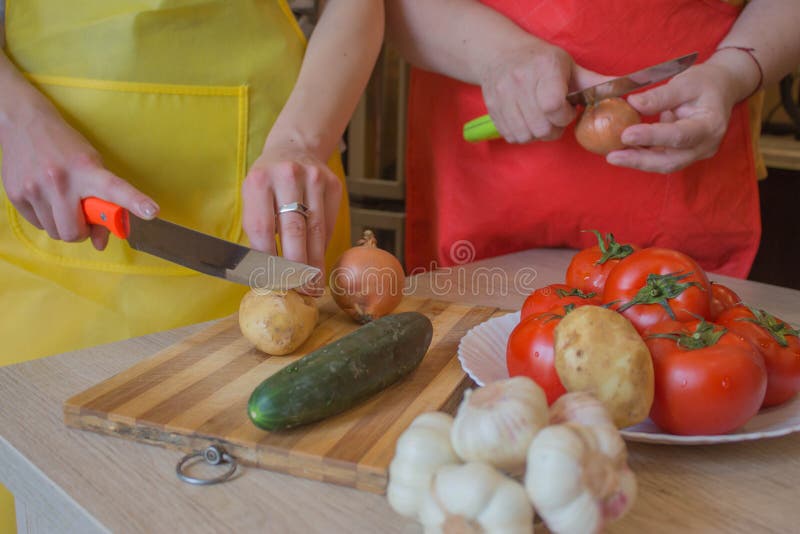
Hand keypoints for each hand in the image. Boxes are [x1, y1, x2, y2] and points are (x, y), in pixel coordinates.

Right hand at [0, 99, 158, 249]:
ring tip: (63, 204)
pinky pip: (38, 225)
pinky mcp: (16, 194)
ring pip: (56, 233)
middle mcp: (59, 180)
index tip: (152, 211)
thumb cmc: (67, 148)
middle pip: (74, 232)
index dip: (134, 201)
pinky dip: (47, 219)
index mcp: (87, 169)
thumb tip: (100, 243)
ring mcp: (34, 188)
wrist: (24, 124)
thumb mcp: (92, 165)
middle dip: (82, 232)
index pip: (114, 188)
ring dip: (64, 226)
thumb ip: (102, 202)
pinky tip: (47, 199)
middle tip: (83, 218)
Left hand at [241, 145, 342, 278]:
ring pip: (316, 230)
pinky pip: (329, 223)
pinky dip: (323, 245)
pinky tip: (319, 261)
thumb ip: (259, 228)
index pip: (263, 228)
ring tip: (313, 285)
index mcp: (259, 180)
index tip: (272, 281)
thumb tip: (267, 271)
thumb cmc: (268, 182)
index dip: (268, 258)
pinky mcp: (334, 184)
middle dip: (296, 266)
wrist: (293, 149)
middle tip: (299, 290)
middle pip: (293, 230)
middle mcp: (288, 176)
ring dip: (315, 262)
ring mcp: (314, 178)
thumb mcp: (254, 196)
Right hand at [479, 41, 608, 142]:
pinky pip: (512, 137)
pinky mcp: (492, 109)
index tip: (566, 111)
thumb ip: (596, 83)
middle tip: (555, 118)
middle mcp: (520, 81)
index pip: (552, 105)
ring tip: (541, 120)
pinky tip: (527, 122)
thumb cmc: (542, 61)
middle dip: (553, 129)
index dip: (563, 116)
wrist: (501, 54)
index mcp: (545, 67)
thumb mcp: (570, 66)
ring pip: (526, 135)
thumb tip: (631, 91)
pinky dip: (523, 135)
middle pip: (540, 127)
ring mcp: (502, 95)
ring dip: (537, 134)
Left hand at [607, 55, 755, 172]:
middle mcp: (705, 145)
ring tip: (613, 155)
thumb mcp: (685, 82)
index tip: (626, 134)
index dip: (651, 137)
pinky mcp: (684, 155)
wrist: (720, 89)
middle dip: (639, 160)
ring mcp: (695, 153)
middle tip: (612, 156)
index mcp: (710, 125)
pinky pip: (661, 160)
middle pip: (670, 160)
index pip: (679, 135)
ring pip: (663, 164)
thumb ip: (660, 95)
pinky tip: (622, 151)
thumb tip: (632, 103)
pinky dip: (641, 157)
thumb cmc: (704, 83)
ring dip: (637, 161)